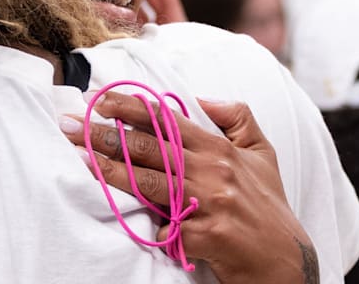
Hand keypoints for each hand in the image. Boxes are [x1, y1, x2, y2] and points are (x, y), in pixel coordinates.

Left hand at [63, 92, 318, 283]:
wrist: (286, 261)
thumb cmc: (269, 206)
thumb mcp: (262, 153)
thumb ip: (237, 117)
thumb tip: (201, 98)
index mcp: (219, 148)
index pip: (168, 120)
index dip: (132, 108)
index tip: (100, 100)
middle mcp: (213, 171)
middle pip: (150, 147)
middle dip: (106, 135)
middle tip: (71, 126)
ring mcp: (210, 204)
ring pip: (150, 182)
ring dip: (111, 170)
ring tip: (80, 160)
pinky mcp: (207, 237)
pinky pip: (167, 227)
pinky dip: (146, 224)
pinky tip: (121, 217)